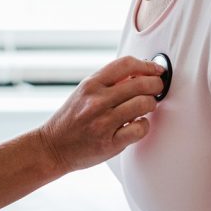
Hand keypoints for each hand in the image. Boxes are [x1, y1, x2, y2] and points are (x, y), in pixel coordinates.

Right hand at [38, 56, 163, 172]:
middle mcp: (97, 101)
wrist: (53, 146)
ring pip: (144, 104)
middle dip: (155, 84)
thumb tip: (139, 72)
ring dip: (151, 105)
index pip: (126, 64)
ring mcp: (104, 122)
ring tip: (145, 107)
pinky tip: (137, 124)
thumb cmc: (70, 119)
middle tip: (156, 88)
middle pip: (140, 83)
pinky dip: (144, 125)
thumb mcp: (83, 92)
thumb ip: (108, 82)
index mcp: (91, 84)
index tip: (156, 70)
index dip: (147, 65)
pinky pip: (141, 129)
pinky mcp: (110, 143)